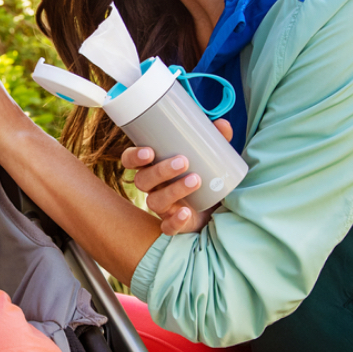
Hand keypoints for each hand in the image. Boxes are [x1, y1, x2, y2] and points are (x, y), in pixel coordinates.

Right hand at [121, 119, 232, 235]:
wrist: (217, 206)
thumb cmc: (203, 174)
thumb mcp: (208, 156)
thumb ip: (214, 141)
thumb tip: (222, 124)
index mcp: (153, 167)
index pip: (130, 161)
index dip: (134, 156)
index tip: (149, 151)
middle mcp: (152, 187)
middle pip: (143, 180)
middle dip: (160, 170)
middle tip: (183, 161)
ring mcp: (162, 207)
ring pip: (155, 201)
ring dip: (173, 190)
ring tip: (195, 180)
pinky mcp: (173, 224)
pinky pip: (167, 227)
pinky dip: (174, 221)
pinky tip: (185, 212)